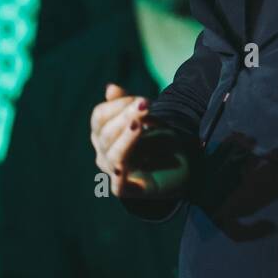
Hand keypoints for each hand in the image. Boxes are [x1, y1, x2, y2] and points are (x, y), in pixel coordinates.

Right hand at [90, 83, 188, 199]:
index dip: (118, 105)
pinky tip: (122, 166)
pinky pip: (117, 185)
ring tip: (138, 125)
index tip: (142, 99)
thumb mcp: (145, 118)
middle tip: (145, 105)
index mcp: (103, 133)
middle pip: (106, 133)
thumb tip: (110, 87)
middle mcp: (103, 152)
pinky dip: (118, 177)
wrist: (177, 167)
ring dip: (126, 139)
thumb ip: (127, 104)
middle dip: (126, 116)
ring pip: (114, 155)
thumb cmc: (156, 140)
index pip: (100, 116)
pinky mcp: (126, 189)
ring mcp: (113, 171)